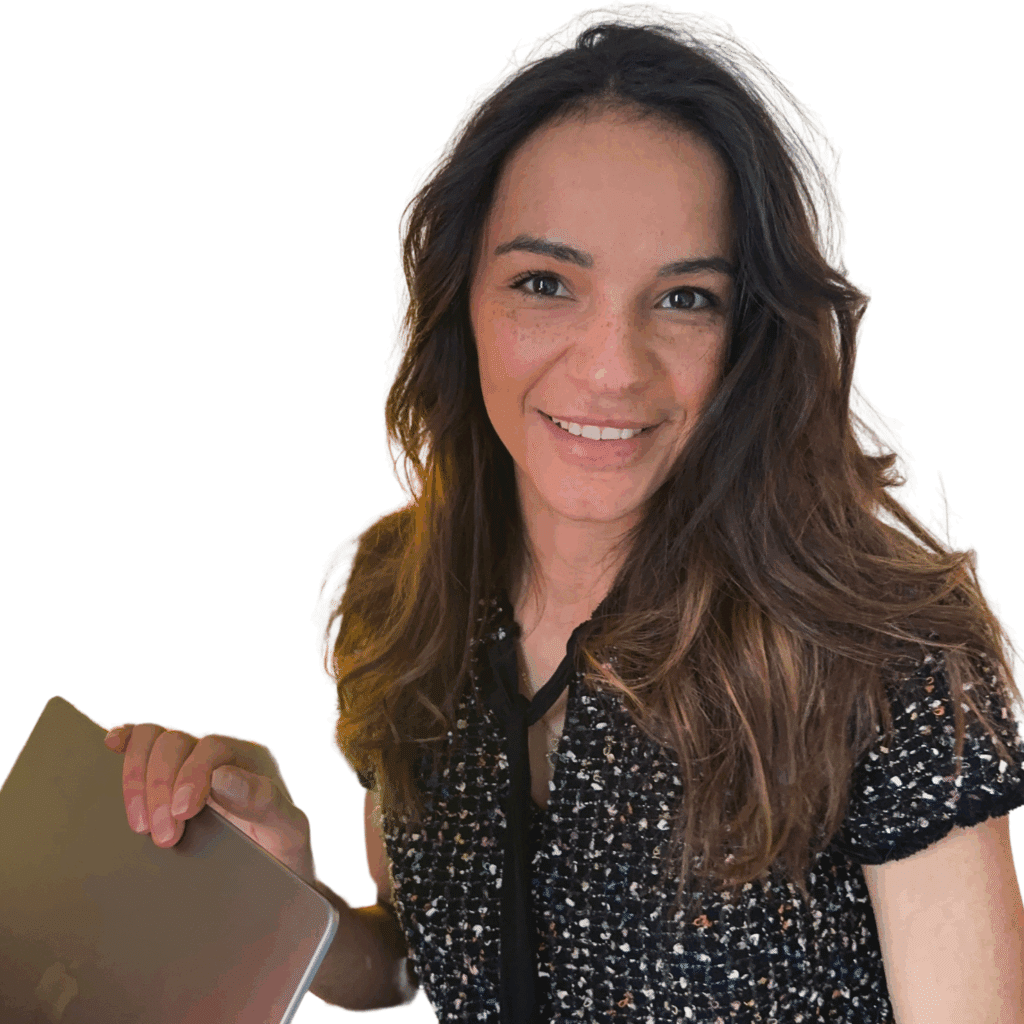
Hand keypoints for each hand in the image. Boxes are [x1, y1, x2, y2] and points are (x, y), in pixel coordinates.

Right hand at [103, 723, 316, 886]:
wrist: (273, 875)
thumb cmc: (281, 851)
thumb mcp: (287, 831)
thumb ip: (263, 801)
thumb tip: (222, 776)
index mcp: (251, 761)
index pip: (213, 749)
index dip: (190, 776)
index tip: (181, 814)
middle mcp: (219, 755)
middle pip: (176, 744)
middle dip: (159, 787)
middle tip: (161, 836)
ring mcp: (190, 762)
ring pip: (154, 740)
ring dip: (136, 778)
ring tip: (140, 824)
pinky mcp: (168, 775)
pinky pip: (144, 742)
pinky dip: (127, 741)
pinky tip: (112, 745)